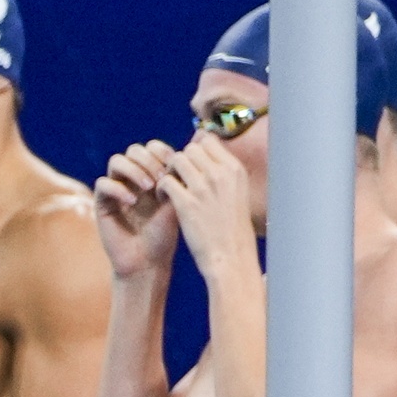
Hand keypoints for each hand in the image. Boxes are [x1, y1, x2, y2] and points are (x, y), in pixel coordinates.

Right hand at [92, 146, 185, 280]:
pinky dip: (118, 188)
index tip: (173, 164)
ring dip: (134, 169)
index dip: (161, 151)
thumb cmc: (166, 233)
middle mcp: (132, 179)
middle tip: (160, 178)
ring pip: (116, 161)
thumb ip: (183, 172)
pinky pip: (103, 184)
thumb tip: (199, 140)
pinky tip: (133, 202)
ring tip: (148, 187)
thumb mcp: (180, 199)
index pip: (151, 148)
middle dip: (148, 159)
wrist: (147, 261)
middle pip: (133, 150)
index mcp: (151, 175)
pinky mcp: (102, 204)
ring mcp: (116, 190)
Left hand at [156, 135, 259, 282]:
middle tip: (176, 178)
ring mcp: (203, 187)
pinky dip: (160, 188)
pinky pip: (166, 181)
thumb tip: (207, 153)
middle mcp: (220, 174)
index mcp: (235, 169)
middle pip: (190, 148)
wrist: (230, 254)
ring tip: (169, 188)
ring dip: (168, 172)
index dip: (195, 151)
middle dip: (180, 161)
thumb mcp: (236, 191)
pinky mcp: (186, 203)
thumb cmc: (231, 226)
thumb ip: (223, 172)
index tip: (190, 167)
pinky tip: (163, 199)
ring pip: (176, 160)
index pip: (208, 141)